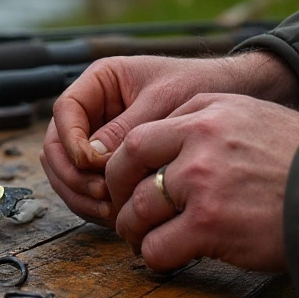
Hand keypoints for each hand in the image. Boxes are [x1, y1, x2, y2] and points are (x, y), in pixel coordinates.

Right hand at [40, 52, 298, 226]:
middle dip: (72, 175)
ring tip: (114, 211)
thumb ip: (128, 130)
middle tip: (101, 197)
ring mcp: (103, 139)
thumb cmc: (205, 86)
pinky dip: (98, 203)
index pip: (65, 111)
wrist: (240, 96)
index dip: (70, 141)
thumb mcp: (165, 104)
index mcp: (101, 82)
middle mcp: (96, 110)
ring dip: (82, 195)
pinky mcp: (117, 165)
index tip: (93, 164)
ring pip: (70, 171)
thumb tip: (92, 160)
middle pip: (58, 146)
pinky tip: (120, 215)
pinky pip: (93, 186)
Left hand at [105, 93, 298, 271]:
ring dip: (134, 229)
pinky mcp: (208, 223)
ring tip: (143, 239)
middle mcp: (199, 138)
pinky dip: (155, 256)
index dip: (126, 163)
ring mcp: (201, 180)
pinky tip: (167, 258)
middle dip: (117, 191)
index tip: (129, 182)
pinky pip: (157, 244)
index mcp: (207, 110)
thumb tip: (167, 143)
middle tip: (124, 210)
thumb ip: (208, 122)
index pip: (141, 133)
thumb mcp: (253, 116)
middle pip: (128, 162)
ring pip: (138, 207)